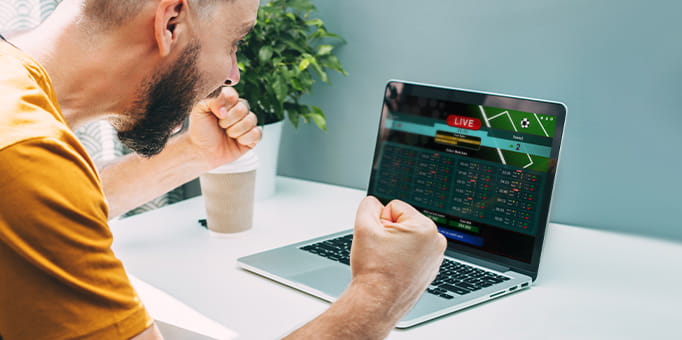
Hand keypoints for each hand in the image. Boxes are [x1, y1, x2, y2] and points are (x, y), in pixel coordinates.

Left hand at [186, 86, 261, 169]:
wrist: (202, 150)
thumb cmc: (201, 129)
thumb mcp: (199, 109)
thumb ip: (212, 99)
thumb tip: (225, 110)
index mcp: (228, 100)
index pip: (233, 95)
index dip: (224, 105)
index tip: (215, 113)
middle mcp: (239, 110)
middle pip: (243, 108)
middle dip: (228, 120)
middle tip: (220, 126)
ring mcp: (247, 123)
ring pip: (251, 120)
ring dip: (235, 130)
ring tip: (227, 134)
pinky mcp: (253, 138)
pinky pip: (257, 133)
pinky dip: (245, 138)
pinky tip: (237, 141)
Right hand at [350, 196, 446, 316]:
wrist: (376, 303)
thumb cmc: (374, 271)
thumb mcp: (363, 227)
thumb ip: (368, 205)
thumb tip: (374, 203)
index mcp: (425, 228)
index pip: (394, 207)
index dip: (380, 221)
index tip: (379, 240)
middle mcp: (436, 241)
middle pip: (403, 222)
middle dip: (389, 232)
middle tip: (382, 252)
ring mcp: (435, 257)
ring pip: (406, 238)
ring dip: (395, 245)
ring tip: (387, 261)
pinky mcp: (430, 269)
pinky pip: (412, 253)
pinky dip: (401, 258)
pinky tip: (394, 269)